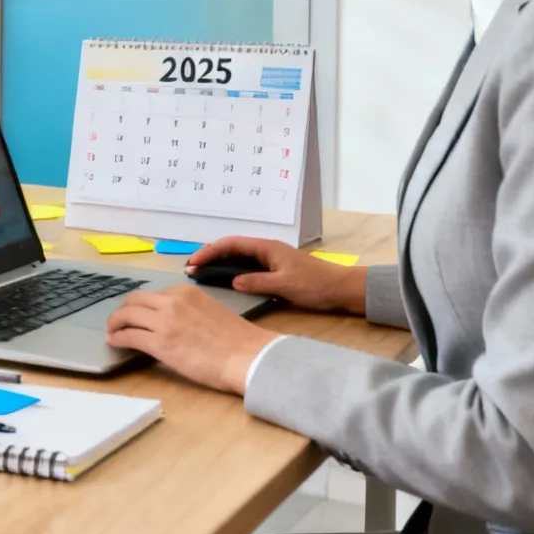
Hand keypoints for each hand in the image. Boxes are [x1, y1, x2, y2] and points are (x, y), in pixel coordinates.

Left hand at [105, 285, 279, 394]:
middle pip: (134, 301)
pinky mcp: (159, 343)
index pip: (153, 294)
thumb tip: (173, 319)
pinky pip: (129, 336)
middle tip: (118, 321)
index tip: (136, 312)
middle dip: (122, 310)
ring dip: (115, 323)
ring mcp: (163, 322)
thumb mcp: (210, 310)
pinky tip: (115, 343)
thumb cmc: (237, 339)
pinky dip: (118, 338)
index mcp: (185, 291)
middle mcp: (171, 301)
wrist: (248, 356)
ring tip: (113, 332)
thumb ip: (188, 309)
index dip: (140, 304)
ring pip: (126, 316)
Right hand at [188, 236, 365, 313]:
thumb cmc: (315, 285)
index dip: (210, 251)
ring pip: (238, 258)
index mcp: (267, 248)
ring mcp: (270, 260)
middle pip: (231, 248)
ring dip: (219, 264)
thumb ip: (257, 282)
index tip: (194, 262)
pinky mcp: (274, 270)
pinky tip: (224, 281)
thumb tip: (232, 281)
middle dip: (209, 256)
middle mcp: (266, 250)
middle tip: (191, 269)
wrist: (341, 289)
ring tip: (201, 274)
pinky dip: (231, 272)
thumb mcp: (284, 286)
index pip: (231, 244)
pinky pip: (246, 267)